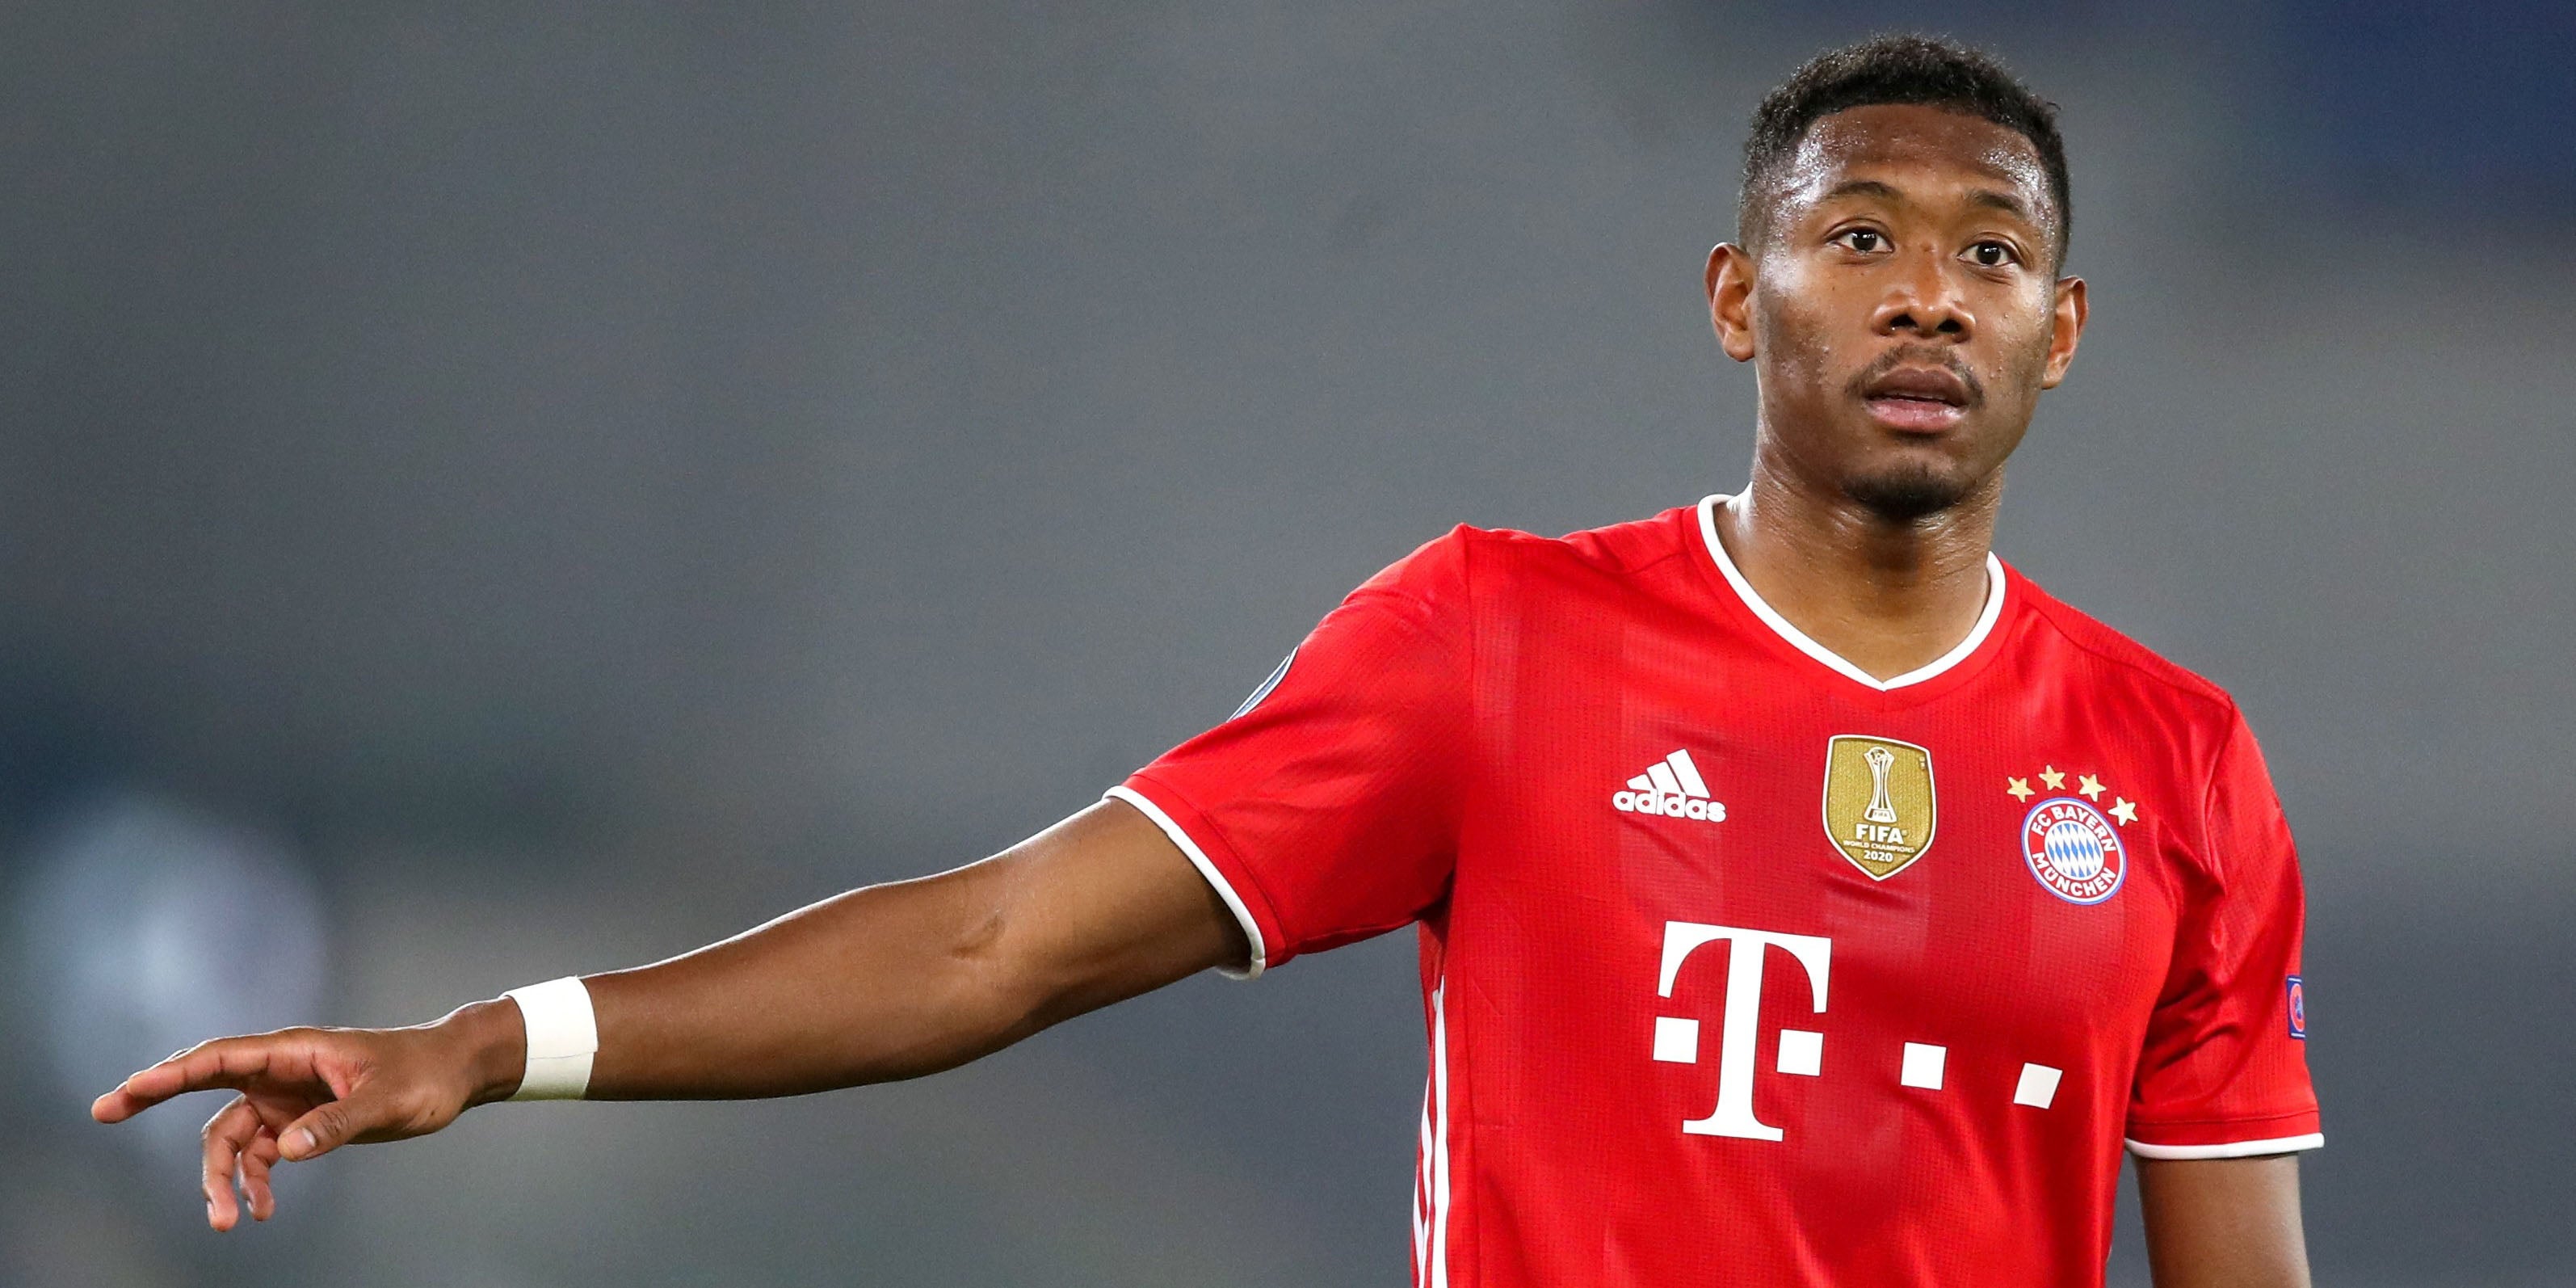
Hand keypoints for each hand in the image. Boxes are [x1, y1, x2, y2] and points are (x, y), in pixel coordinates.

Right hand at [90, 1000, 524, 1230]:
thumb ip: (336, 1123)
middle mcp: (280, 1070)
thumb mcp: (387, 1100)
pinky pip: (260, 1154)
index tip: (128, 1089)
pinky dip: (255, 1182)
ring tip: (228, 1222)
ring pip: (231, 1136)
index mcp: (295, 1050)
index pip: (220, 1057)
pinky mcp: (299, 1120)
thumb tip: (285, 1150)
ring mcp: (286, 1096)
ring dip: (222, 1178)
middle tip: (103, 1111)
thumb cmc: (424, 1073)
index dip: (171, 1072)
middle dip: (153, 1097)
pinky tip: (262, 1211)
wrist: (454, 1073)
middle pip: (203, 1084)